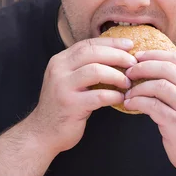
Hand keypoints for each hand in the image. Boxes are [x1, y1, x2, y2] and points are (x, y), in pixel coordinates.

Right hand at [27, 37, 137, 155]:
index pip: (88, 44)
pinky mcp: (70, 105)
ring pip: (96, 71)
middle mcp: (59, 70)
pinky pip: (98, 96)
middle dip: (117, 55)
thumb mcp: (68, 80)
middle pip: (93, 53)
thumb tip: (116, 56)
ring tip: (127, 82)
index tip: (129, 45)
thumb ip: (84, 67)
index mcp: (60, 61)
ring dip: (117, 75)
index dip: (111, 42)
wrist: (43, 132)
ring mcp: (63, 87)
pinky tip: (120, 98)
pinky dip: (113, 95)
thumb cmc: (63, 105)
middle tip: (133, 63)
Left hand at [123, 50, 175, 175]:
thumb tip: (151, 70)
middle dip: (144, 67)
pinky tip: (130, 104)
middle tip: (128, 72)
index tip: (138, 56)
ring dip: (139, 87)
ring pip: (160, 86)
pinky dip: (138, 102)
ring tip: (128, 92)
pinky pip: (153, 106)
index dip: (154, 54)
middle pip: (167, 69)